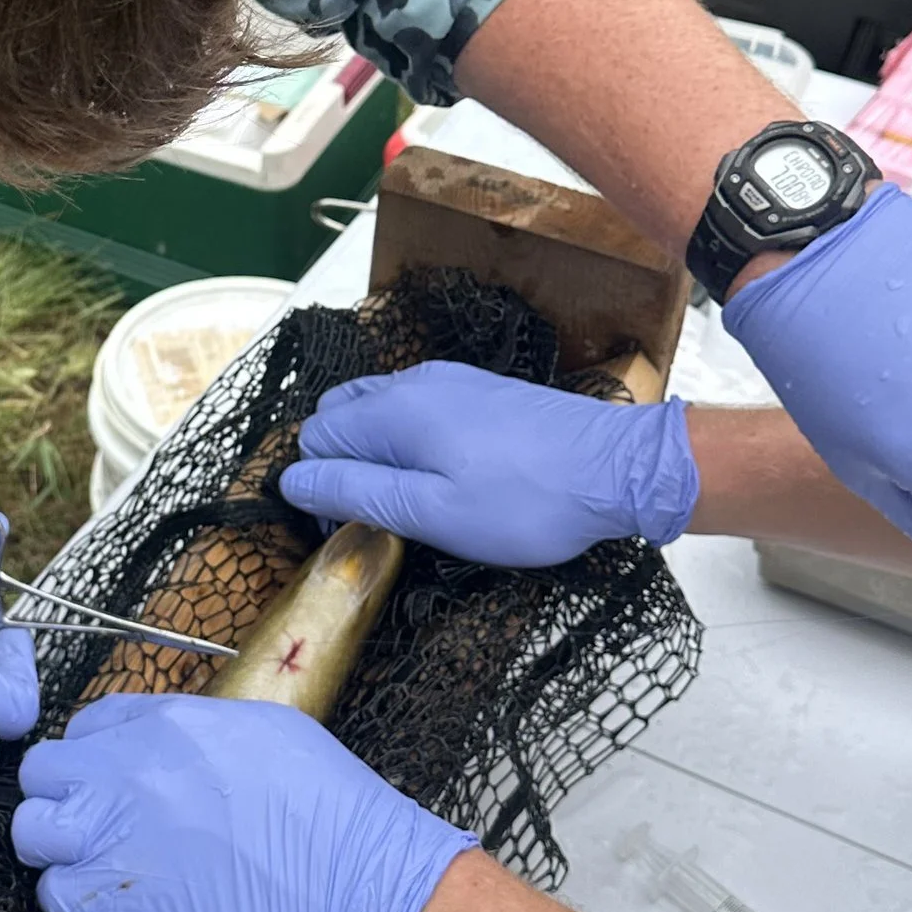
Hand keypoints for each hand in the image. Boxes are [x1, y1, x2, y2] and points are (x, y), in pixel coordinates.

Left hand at [11, 693, 475, 911]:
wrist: (356, 891)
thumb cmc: (332, 812)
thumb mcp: (265, 732)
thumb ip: (198, 731)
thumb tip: (172, 750)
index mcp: (164, 724)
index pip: (85, 727)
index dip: (96, 760)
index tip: (116, 785)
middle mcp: (122, 772)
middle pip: (41, 774)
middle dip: (62, 798)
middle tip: (99, 829)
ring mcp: (109, 838)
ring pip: (31, 834)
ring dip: (58, 852)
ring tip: (102, 872)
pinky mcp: (110, 906)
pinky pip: (54, 899)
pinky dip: (77, 907)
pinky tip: (124, 911)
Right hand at [282, 363, 700, 564]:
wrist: (619, 469)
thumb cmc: (527, 501)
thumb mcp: (432, 513)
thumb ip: (357, 492)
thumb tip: (293, 480)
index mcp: (393, 410)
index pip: (313, 439)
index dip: (318, 488)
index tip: (353, 530)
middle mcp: (413, 382)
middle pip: (338, 416)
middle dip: (339, 463)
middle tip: (377, 518)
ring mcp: (449, 380)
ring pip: (377, 409)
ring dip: (373, 452)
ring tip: (407, 500)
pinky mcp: (480, 390)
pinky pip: (415, 407)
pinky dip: (406, 439)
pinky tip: (440, 475)